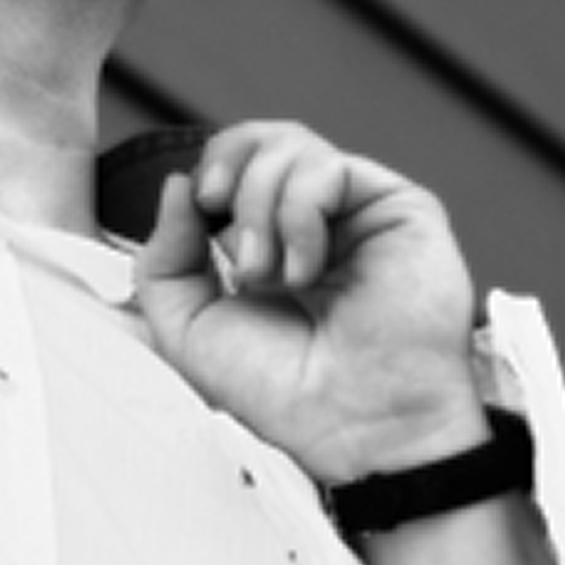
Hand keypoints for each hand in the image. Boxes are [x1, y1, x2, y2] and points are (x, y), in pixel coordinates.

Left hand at [133, 122, 485, 485]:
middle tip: (226, 234)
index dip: (211, 169)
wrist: (350, 427)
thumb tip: (179, 183)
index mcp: (270, 238)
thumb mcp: (188, 327)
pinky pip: (328, 168)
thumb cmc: (280, 391)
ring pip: (291, 144)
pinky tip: (307, 269)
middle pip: (261, 138)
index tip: (200, 209)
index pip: (236, 161)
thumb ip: (164, 255)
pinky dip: (298, 213)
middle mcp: (316, 219)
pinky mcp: (400, 206)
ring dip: (260, 207)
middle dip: (228, 174)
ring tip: (271, 274)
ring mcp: (359, 210)